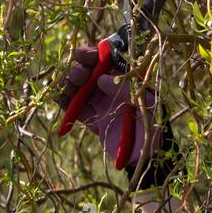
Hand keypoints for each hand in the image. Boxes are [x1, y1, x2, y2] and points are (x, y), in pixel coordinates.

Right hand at [57, 45, 178, 188]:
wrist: (145, 157)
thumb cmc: (151, 128)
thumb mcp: (144, 105)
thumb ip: (124, 90)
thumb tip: (101, 79)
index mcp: (125, 79)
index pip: (105, 60)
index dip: (92, 55)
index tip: (82, 56)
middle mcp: (110, 89)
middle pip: (88, 71)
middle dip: (78, 69)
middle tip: (79, 76)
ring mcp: (99, 103)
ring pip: (78, 88)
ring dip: (69, 85)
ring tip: (70, 89)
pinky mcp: (90, 120)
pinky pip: (74, 108)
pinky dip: (64, 102)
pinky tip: (59, 98)